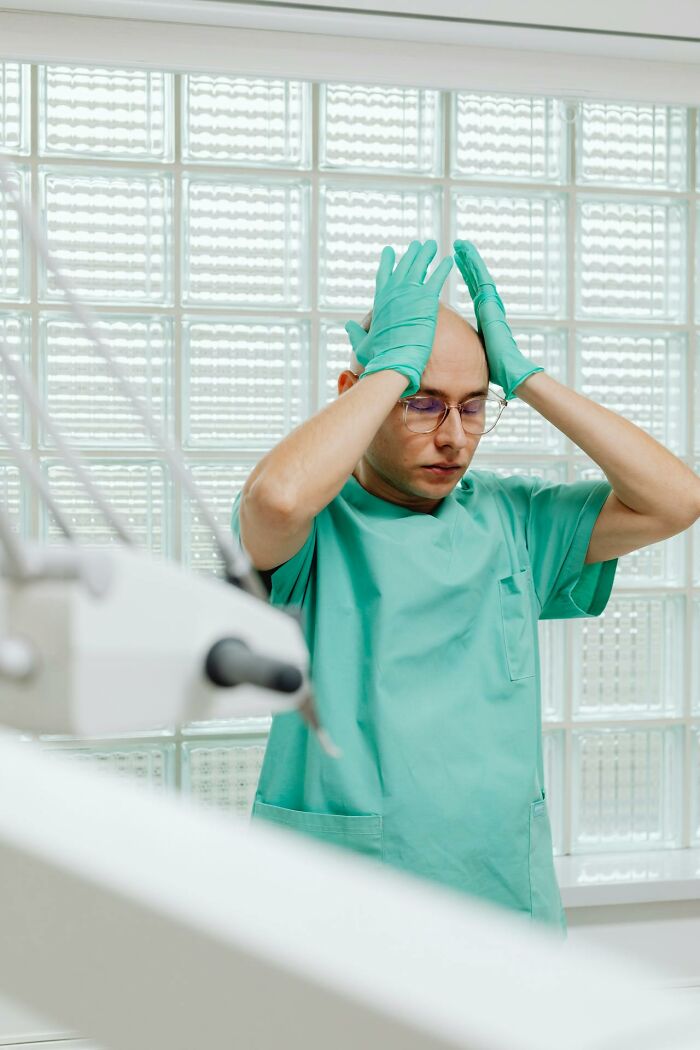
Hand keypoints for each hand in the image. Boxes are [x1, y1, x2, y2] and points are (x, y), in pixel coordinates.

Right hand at [344, 239, 452, 396]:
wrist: (393, 361)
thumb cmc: (377, 357)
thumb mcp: (361, 343)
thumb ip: (355, 332)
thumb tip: (347, 325)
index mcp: (380, 301)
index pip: (383, 276)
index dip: (387, 262)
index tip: (389, 250)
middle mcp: (394, 293)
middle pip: (404, 267)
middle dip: (411, 255)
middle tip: (418, 245)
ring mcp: (409, 294)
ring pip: (419, 267)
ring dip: (426, 255)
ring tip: (432, 245)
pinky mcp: (426, 300)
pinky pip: (436, 279)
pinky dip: (442, 268)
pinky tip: (449, 260)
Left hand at [453, 240, 543, 400]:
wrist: (510, 368)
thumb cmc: (497, 367)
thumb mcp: (478, 350)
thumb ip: (471, 344)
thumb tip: (459, 354)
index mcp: (486, 315)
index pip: (475, 290)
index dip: (468, 276)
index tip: (460, 264)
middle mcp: (489, 306)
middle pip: (476, 279)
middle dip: (468, 263)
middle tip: (458, 248)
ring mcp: (491, 302)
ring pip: (478, 274)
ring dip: (469, 258)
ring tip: (459, 244)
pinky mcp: (491, 302)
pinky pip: (480, 278)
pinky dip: (473, 264)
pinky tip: (464, 252)